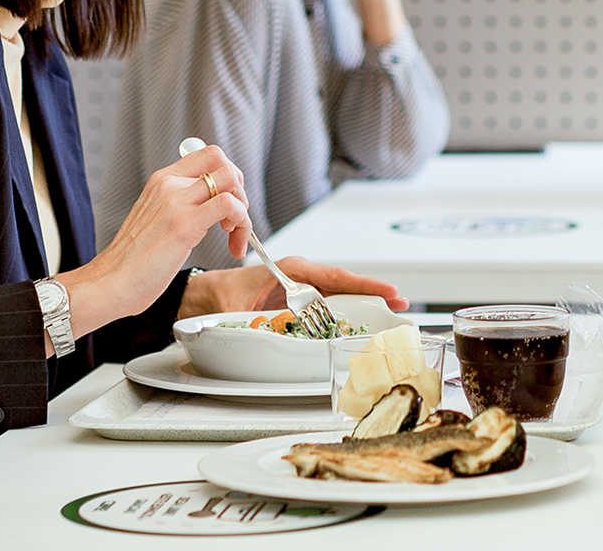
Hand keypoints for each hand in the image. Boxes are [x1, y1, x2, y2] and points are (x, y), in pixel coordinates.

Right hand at [61, 144, 248, 337]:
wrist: (108, 283)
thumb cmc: (132, 262)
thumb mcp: (156, 219)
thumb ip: (179, 206)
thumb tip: (211, 206)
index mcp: (162, 180)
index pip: (208, 155)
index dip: (228, 175)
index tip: (229, 202)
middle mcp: (169, 184)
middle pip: (223, 162)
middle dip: (240, 190)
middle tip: (234, 220)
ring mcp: (176, 201)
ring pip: (231, 180)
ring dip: (244, 210)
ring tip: (234, 237)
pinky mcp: (184, 224)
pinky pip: (229, 205)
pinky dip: (242, 223)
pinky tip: (233, 245)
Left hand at [181, 257, 408, 317]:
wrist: (202, 296)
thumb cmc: (218, 296)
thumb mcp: (237, 309)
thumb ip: (257, 320)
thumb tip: (275, 332)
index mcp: (291, 270)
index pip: (336, 277)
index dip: (365, 286)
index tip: (389, 293)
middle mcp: (300, 277)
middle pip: (344, 286)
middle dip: (372, 296)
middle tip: (399, 308)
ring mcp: (300, 290)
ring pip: (338, 297)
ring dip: (361, 307)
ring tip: (387, 318)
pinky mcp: (297, 302)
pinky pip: (326, 308)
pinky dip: (343, 315)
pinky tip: (357, 325)